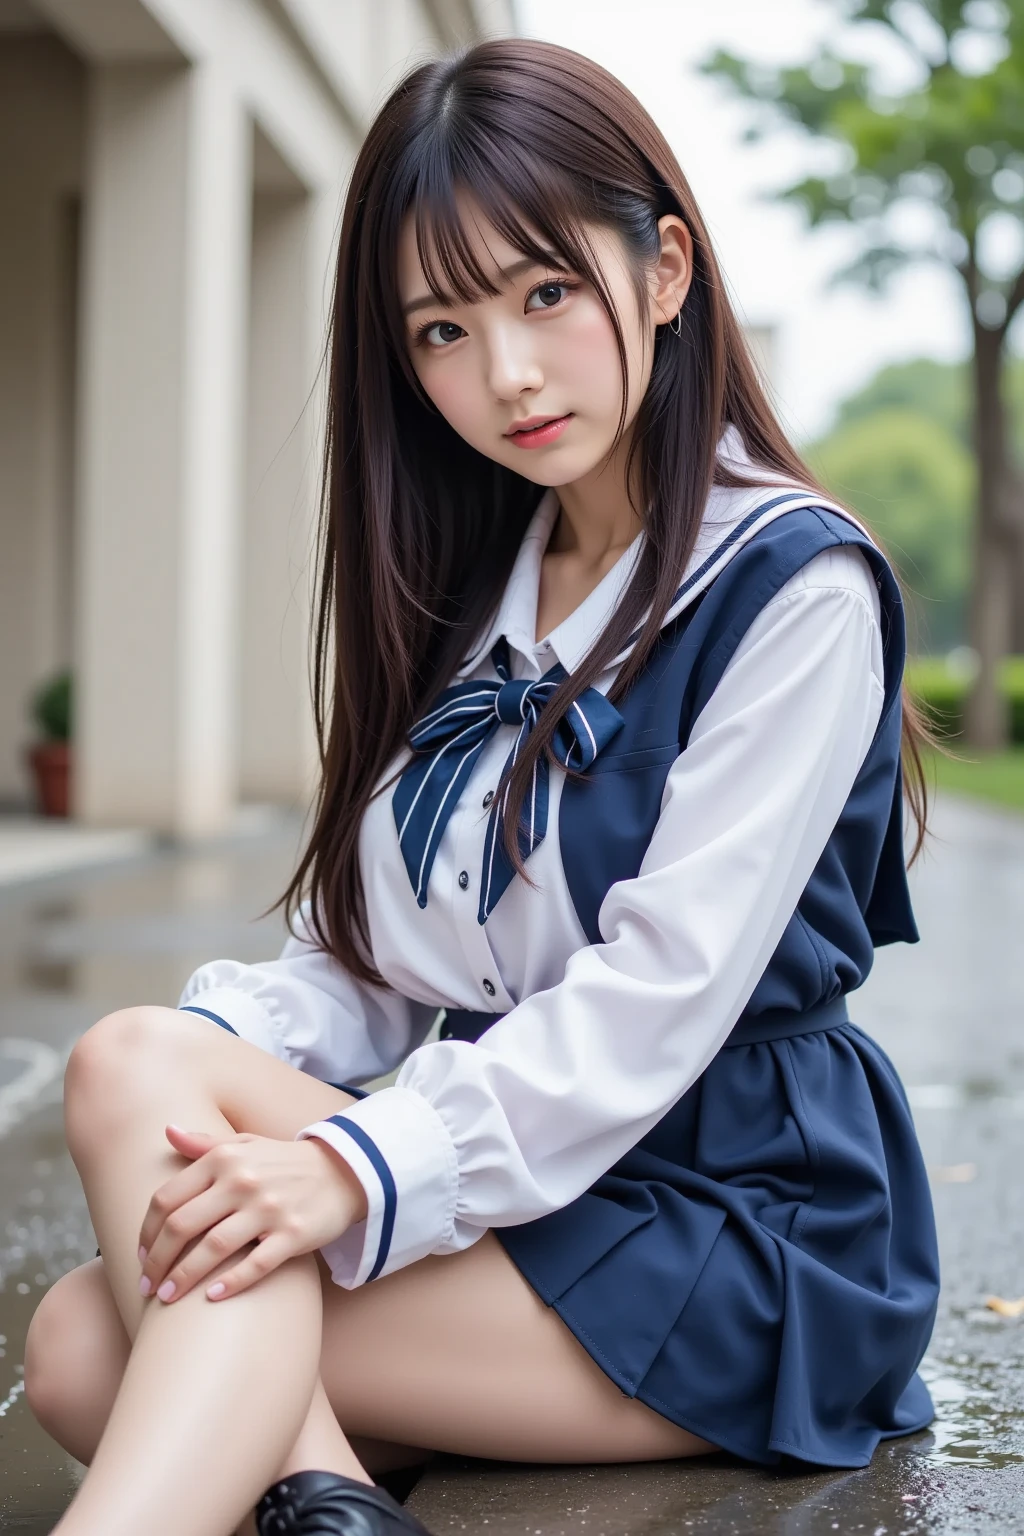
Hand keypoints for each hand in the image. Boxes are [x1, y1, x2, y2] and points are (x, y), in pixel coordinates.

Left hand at [137, 1124, 367, 1303]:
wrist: (342, 1172)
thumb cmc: (283, 1162)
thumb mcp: (245, 1145)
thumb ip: (204, 1144)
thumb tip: (167, 1130)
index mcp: (224, 1159)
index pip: (168, 1198)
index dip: (147, 1231)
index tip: (140, 1255)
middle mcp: (243, 1181)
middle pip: (182, 1226)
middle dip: (157, 1261)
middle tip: (146, 1286)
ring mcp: (269, 1209)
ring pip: (212, 1249)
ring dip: (183, 1278)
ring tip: (166, 1298)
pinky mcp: (293, 1234)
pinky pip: (255, 1264)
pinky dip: (230, 1284)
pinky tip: (211, 1299)